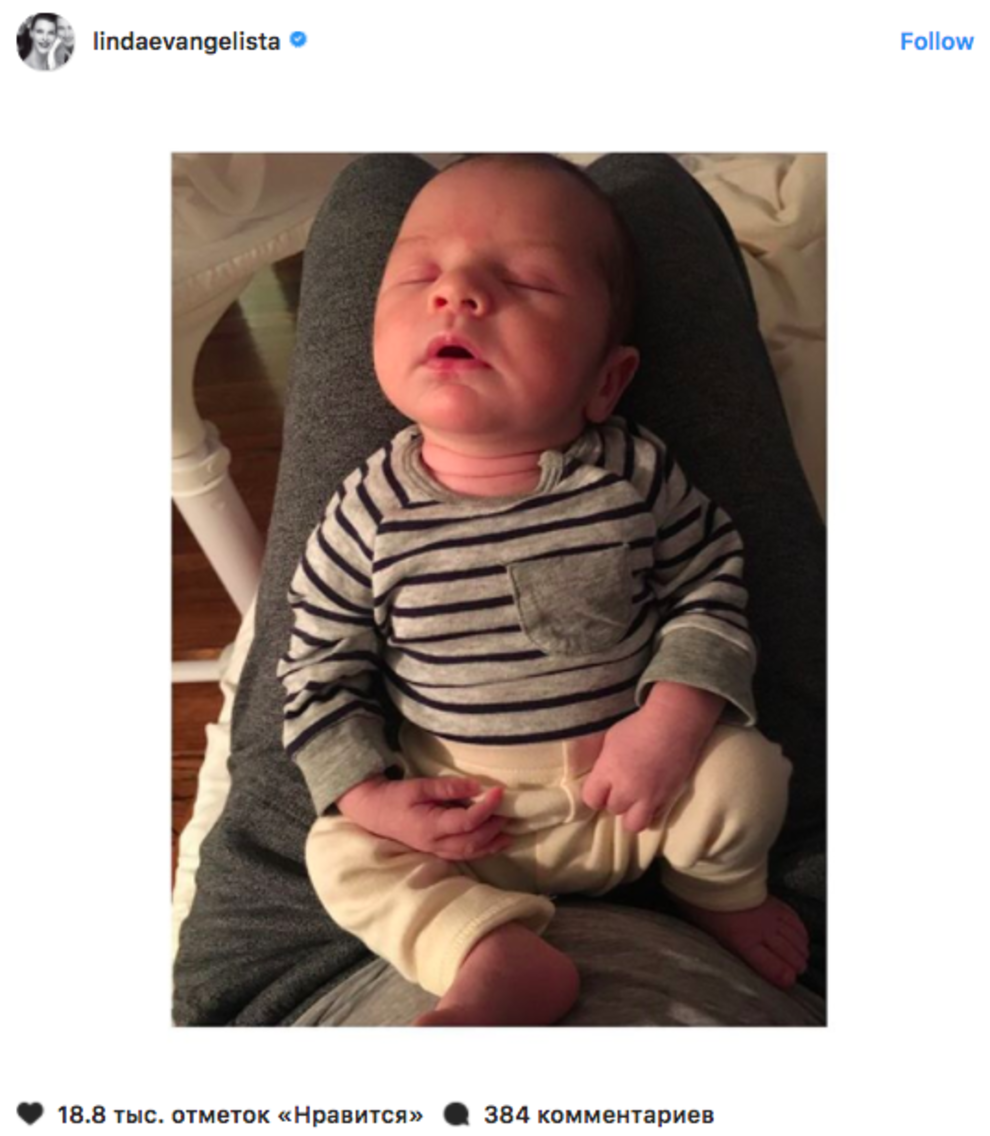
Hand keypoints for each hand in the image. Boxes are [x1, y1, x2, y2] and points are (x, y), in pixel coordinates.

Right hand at [337, 774, 510, 860]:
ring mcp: (436, 850)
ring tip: (511, 833)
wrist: (374, 812)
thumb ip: (447, 787)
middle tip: (509, 810)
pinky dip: (482, 850)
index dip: (486, 808)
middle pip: (472, 841)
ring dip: (492, 844)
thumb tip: (476, 786)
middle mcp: (435, 843)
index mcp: (430, 826)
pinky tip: (494, 842)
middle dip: (494, 827)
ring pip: (470, 852)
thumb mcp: (418, 786)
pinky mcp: (437, 850)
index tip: (499, 791)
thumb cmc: (395, 797)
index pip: (466, 822)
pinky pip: (464, 854)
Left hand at [581, 683, 723, 833]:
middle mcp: (626, 788)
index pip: (591, 799)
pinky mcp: (667, 798)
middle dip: (615, 800)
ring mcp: (648, 796)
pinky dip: (651, 811)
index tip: (601, 788)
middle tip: (622, 787)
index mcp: (608, 770)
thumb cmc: (639, 725)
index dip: (594, 795)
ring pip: (633, 824)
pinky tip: (652, 797)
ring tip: (636, 800)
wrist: (674, 724)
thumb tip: (597, 774)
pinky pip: (654, 817)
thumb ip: (602, 762)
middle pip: (612, 809)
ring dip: (631, 813)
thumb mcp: (610, 738)